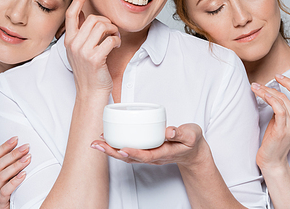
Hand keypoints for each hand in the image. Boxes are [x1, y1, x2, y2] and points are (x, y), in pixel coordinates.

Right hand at [0, 136, 31, 208]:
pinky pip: (6, 191)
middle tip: (26, 147)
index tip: (16, 138)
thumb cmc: (1, 194)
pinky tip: (23, 175)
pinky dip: (15, 182)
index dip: (4, 147)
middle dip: (13, 154)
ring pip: (2, 176)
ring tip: (27, 158)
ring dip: (16, 165)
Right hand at [64, 0, 120, 98]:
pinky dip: (116, 41)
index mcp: (69, 40)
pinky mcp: (95, 58)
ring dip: (113, 31)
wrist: (90, 92)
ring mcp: (83, 51)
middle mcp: (74, 44)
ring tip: (114, 38)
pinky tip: (115, 46)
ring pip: (102, 27)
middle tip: (111, 31)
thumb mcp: (80, 50)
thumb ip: (81, 33)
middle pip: (92, 19)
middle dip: (106, 22)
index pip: (71, 14)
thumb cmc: (89, 71)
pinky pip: (110, 39)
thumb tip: (84, 14)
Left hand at [90, 123, 209, 167]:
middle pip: (131, 158)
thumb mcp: (191, 135)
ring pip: (127, 156)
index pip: (146, 156)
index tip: (121, 149)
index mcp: (164, 153)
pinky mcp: (145, 151)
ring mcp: (148, 155)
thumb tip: (169, 130)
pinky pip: (128, 151)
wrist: (193, 150)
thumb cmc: (191, 141)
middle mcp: (153, 157)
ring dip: (110, 150)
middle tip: (98, 145)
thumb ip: (181, 133)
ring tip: (97, 143)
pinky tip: (107, 141)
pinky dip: (116, 147)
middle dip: (113, 152)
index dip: (133, 153)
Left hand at [252, 75, 289, 170]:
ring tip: (254, 87)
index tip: (277, 76)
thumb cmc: (273, 139)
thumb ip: (280, 107)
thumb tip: (271, 91)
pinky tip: (260, 95)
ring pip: (280, 100)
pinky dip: (269, 99)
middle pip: (286, 95)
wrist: (272, 159)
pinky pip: (278, 109)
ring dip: (265, 91)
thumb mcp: (279, 120)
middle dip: (270, 87)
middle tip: (256, 84)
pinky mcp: (283, 130)